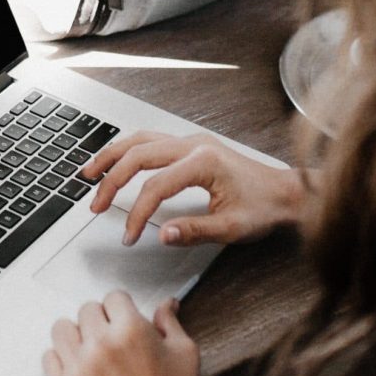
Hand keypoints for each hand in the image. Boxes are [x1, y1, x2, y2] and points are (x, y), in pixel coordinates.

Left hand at [43, 293, 220, 375]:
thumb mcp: (183, 352)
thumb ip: (169, 322)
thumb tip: (167, 303)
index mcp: (131, 330)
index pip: (113, 297)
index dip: (122, 308)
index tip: (123, 318)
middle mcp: (101, 345)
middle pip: (86, 310)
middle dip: (101, 320)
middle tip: (111, 337)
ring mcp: (80, 369)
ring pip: (62, 329)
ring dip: (76, 335)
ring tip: (90, 348)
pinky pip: (48, 359)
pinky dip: (60, 360)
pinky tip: (77, 367)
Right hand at [83, 131, 307, 246]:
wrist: (286, 192)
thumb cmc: (265, 208)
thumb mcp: (232, 228)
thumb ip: (194, 230)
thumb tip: (162, 234)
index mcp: (203, 162)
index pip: (155, 186)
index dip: (137, 213)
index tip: (129, 235)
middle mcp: (193, 144)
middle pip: (138, 154)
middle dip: (111, 180)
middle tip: (95, 204)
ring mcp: (191, 141)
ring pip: (140, 140)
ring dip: (112, 156)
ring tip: (90, 173)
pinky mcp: (191, 145)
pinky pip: (150, 140)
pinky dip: (128, 150)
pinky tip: (116, 161)